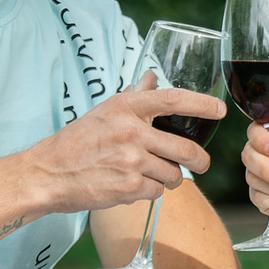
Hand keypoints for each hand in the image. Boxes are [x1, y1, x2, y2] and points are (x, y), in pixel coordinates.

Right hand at [19, 83, 223, 215]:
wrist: (48, 174)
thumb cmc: (77, 141)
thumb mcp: (105, 111)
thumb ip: (134, 95)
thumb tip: (152, 77)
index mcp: (126, 107)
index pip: (173, 99)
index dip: (201, 105)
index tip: (219, 110)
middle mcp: (131, 131)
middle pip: (186, 149)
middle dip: (200, 161)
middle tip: (201, 164)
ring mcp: (131, 160)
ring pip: (174, 174)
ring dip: (169, 178)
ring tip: (152, 175)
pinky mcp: (128, 187)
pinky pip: (157, 192)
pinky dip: (150, 192)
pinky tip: (133, 186)